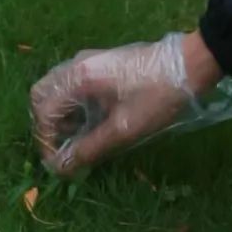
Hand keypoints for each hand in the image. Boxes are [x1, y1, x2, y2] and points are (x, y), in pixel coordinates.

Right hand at [30, 31, 221, 175]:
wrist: (190, 65)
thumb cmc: (158, 98)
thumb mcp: (124, 129)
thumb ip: (90, 149)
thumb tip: (63, 168)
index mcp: (78, 78)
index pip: (44, 112)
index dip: (46, 142)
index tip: (59, 165)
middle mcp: (76, 65)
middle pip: (42, 97)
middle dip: (47, 128)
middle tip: (64, 151)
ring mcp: (87, 62)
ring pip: (56, 92)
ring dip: (60, 119)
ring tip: (79, 142)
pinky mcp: (99, 65)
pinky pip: (72, 88)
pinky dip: (73, 109)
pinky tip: (90, 125)